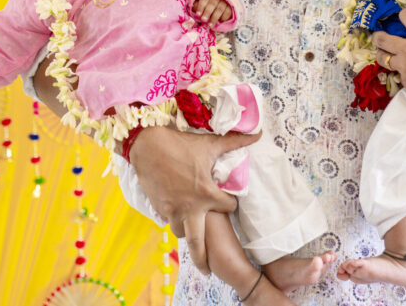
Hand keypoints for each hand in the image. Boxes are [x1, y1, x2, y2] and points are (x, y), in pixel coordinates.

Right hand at [128, 126, 260, 271]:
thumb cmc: (181, 144)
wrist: (147, 145)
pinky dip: (173, 221)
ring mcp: (172, 210)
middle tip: (208, 271)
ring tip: (193, 234)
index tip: (230, 201)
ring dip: (188, 233)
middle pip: (198, 243)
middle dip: (203, 259)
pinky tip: (176, 217)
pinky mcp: (158, 207)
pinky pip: (167, 221)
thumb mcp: (210, 144)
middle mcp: (190, 208)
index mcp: (206, 194)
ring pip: (181, 233)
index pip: (228, 208)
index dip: (231, 204)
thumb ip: (236, 142)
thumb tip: (258, 133)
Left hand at [193, 0, 231, 25]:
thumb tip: (194, 11)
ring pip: (220, 9)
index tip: (198, 14)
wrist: (222, 4)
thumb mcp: (202, 5)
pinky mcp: (231, 6)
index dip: (201, 6)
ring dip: (214, 18)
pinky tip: (219, 22)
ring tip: (210, 25)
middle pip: (212, 4)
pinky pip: (227, 12)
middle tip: (203, 20)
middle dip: (207, 12)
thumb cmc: (208, 6)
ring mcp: (225, 1)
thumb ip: (197, 6)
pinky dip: (223, 18)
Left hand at [371, 9, 405, 123]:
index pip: (404, 16)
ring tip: (387, 54)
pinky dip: (401, 71)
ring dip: (383, 55)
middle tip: (379, 37)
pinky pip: (397, 73)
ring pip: (382, 58)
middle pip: (381, 39)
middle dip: (378, 36)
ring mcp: (405, 67)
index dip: (405, 15)